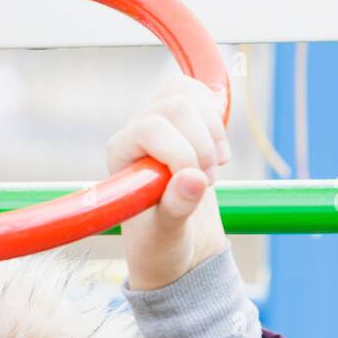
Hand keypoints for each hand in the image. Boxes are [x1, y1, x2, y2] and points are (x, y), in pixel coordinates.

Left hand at [107, 75, 230, 290]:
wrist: (177, 244)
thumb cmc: (161, 244)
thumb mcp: (167, 236)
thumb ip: (176, 209)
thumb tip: (193, 179)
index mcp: (120, 155)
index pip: (150, 127)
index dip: (181, 151)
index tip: (198, 184)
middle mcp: (135, 133)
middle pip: (174, 105)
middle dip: (201, 143)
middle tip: (207, 182)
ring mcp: (159, 123)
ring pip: (187, 94)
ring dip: (212, 130)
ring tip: (213, 167)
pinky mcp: (181, 121)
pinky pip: (198, 93)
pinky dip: (215, 116)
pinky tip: (217, 148)